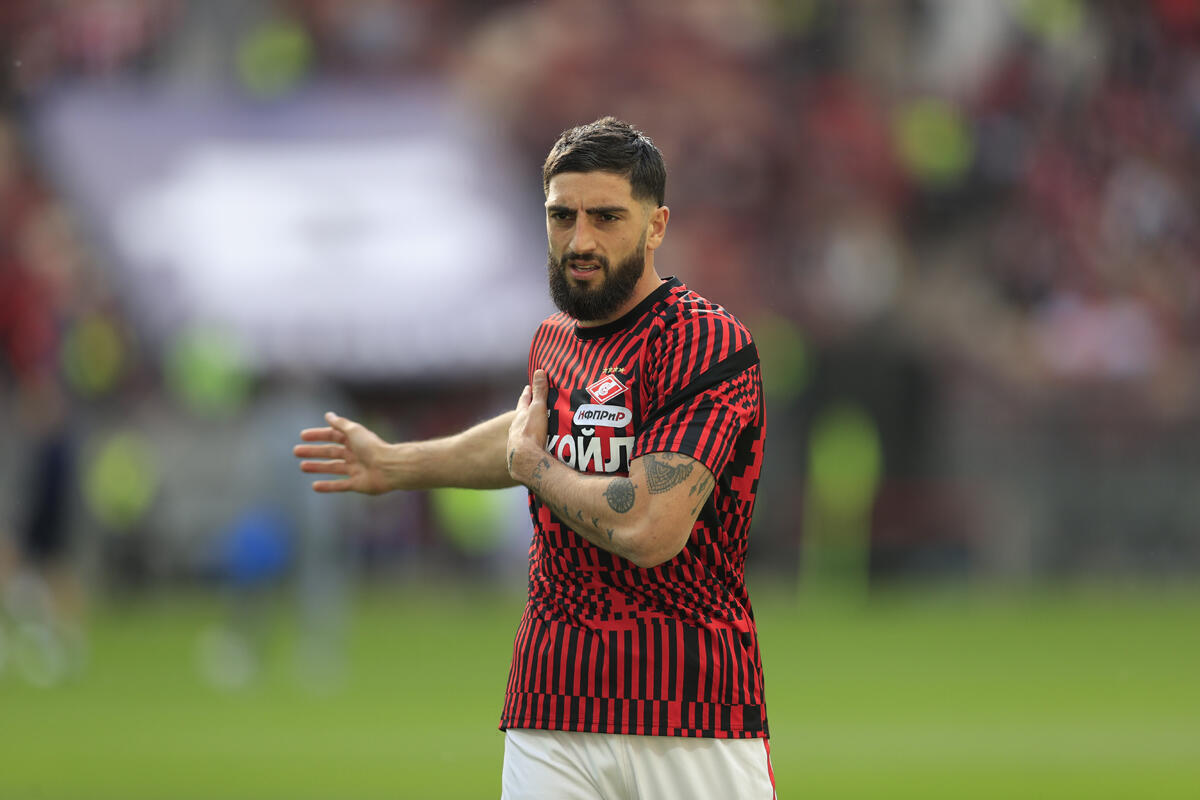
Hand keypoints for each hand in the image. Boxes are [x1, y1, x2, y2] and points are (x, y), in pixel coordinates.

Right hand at [294, 412, 390, 493]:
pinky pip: (340, 485)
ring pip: (333, 468)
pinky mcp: (358, 484)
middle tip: (296, 451)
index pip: (333, 436)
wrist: (389, 467)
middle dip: (314, 451)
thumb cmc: (372, 447)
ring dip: (318, 467)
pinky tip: (314, 486)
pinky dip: (328, 486)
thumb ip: (340, 424)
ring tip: (302, 466)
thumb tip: (328, 414)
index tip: (302, 436)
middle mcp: (355, 454)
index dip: (318, 435)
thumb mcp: (354, 431)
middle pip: (331, 452)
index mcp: (355, 440)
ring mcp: (356, 469)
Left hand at [507, 369, 549, 484]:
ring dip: (528, 429)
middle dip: (527, 412)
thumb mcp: (537, 409)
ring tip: (536, 428)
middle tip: (532, 406)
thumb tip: (539, 371)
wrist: (525, 460)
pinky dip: (532, 443)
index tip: (527, 387)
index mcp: (520, 417)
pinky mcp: (522, 456)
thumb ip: (539, 392)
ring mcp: (517, 443)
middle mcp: (515, 430)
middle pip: (521, 417)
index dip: (526, 394)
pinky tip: (536, 447)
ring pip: (522, 432)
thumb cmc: (531, 432)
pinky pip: (527, 447)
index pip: (523, 402)